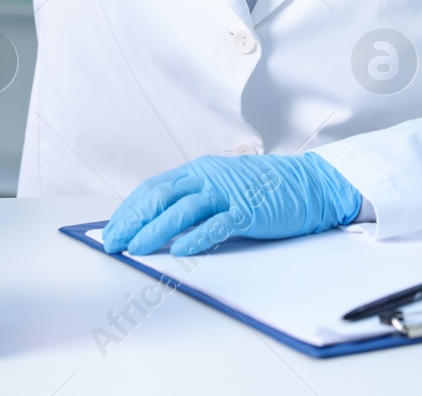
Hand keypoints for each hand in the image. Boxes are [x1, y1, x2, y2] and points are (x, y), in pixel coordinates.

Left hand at [102, 153, 362, 256]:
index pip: (155, 188)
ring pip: (183, 211)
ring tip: (136, 248)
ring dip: (156, 230)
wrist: (308, 184)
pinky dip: (197, 237)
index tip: (113, 229)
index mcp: (200, 170)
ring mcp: (229, 193)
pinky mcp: (248, 211)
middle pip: (162, 197)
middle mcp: (209, 177)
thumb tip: (158, 221)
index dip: (130, 209)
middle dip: (133, 221)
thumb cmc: (264, 189)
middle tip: (114, 242)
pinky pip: (217, 225)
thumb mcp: (222, 185)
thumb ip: (195, 198)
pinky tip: (180, 250)